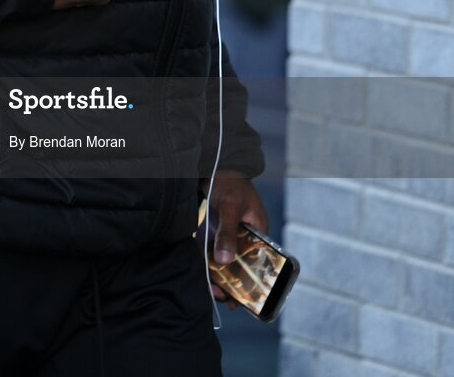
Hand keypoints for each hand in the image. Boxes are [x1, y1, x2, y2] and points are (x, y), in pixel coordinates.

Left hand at [206, 170, 267, 306]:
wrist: (215, 163)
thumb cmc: (230, 182)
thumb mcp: (230, 208)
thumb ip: (228, 233)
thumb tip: (225, 261)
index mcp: (259, 231)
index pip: (258, 262)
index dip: (250, 282)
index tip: (240, 299)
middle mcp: (247, 234)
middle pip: (242, 263)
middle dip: (232, 281)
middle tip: (222, 297)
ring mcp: (232, 231)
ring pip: (228, 258)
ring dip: (220, 273)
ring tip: (212, 289)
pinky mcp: (219, 227)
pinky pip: (215, 247)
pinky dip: (211, 258)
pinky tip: (204, 270)